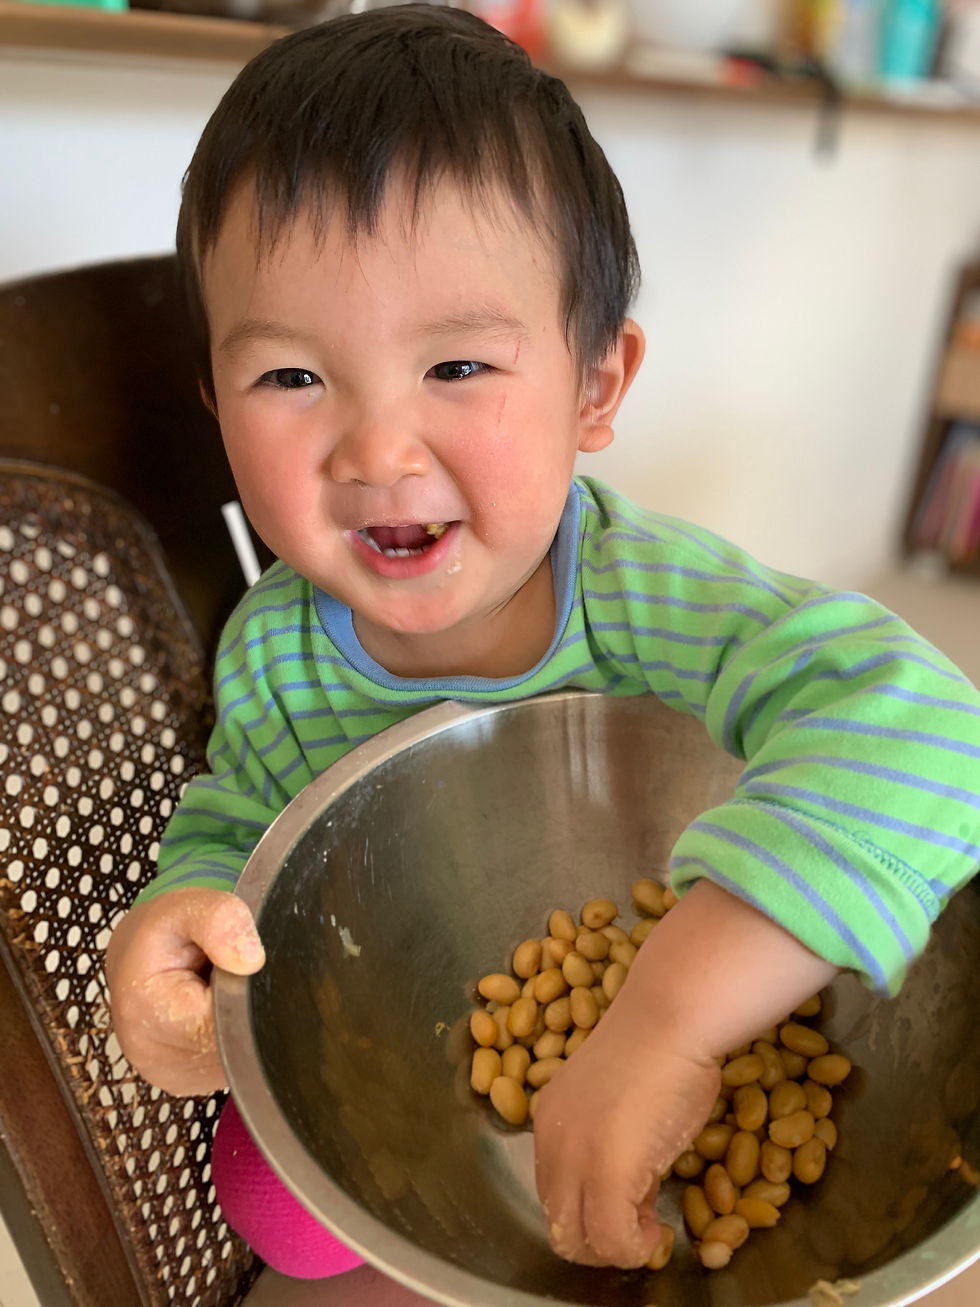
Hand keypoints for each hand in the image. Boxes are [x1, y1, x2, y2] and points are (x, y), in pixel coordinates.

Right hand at [105, 887, 264, 1095]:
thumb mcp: (188, 906)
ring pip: (237, 1061)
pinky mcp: (187, 1083)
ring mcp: (170, 1076)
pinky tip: (221, 1015)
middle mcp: (152, 1055)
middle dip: (246, 1011)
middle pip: (234, 1046)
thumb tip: (250, 960)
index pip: (224, 1023)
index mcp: (146, 1011)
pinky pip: (230, 1067)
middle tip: (235, 979)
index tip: (245, 971)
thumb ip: (221, 920)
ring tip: (223, 995)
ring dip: (242, 1028)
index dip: (246, 998)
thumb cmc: (163, 932)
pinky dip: (236, 1041)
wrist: (139, 957)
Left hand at [533, 996, 719, 1267]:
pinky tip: (659, 1228)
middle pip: (560, 1223)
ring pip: (578, 1240)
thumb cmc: (661, 1045)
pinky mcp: (606, 1174)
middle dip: (601, 1237)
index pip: (556, 1191)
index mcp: (549, 1117)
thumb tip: (631, 1185)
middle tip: (641, 1220)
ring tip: (650, 1221)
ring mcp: (575, 1157)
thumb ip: (609, 1136)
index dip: (594, 1207)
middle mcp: (550, 1139)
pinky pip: (614, 1241)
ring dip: (616, 1247)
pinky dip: (637, 1249)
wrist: (672, 1016)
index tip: (633, 1197)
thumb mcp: (618, 1099)